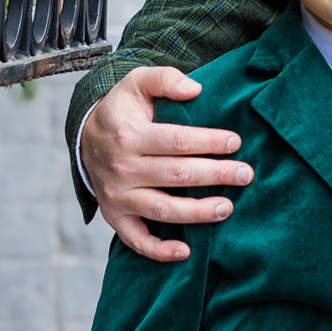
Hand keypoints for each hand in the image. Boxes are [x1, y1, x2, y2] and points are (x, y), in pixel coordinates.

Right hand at [82, 66, 254, 264]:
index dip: (209, 142)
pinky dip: (160, 250)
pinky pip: (136, 240)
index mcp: (128, 135)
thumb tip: (195, 90)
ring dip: (198, 212)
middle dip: (216, 175)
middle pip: (177, 175)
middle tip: (246, 175)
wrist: (86, 139)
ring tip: (227, 208)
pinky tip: (186, 251)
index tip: (236, 142)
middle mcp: (122, 169)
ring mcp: (117, 196)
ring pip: (163, 209)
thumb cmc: (122, 110)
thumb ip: (164, 79)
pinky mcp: (115, 217)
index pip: (177, 141)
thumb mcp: (136, 83)